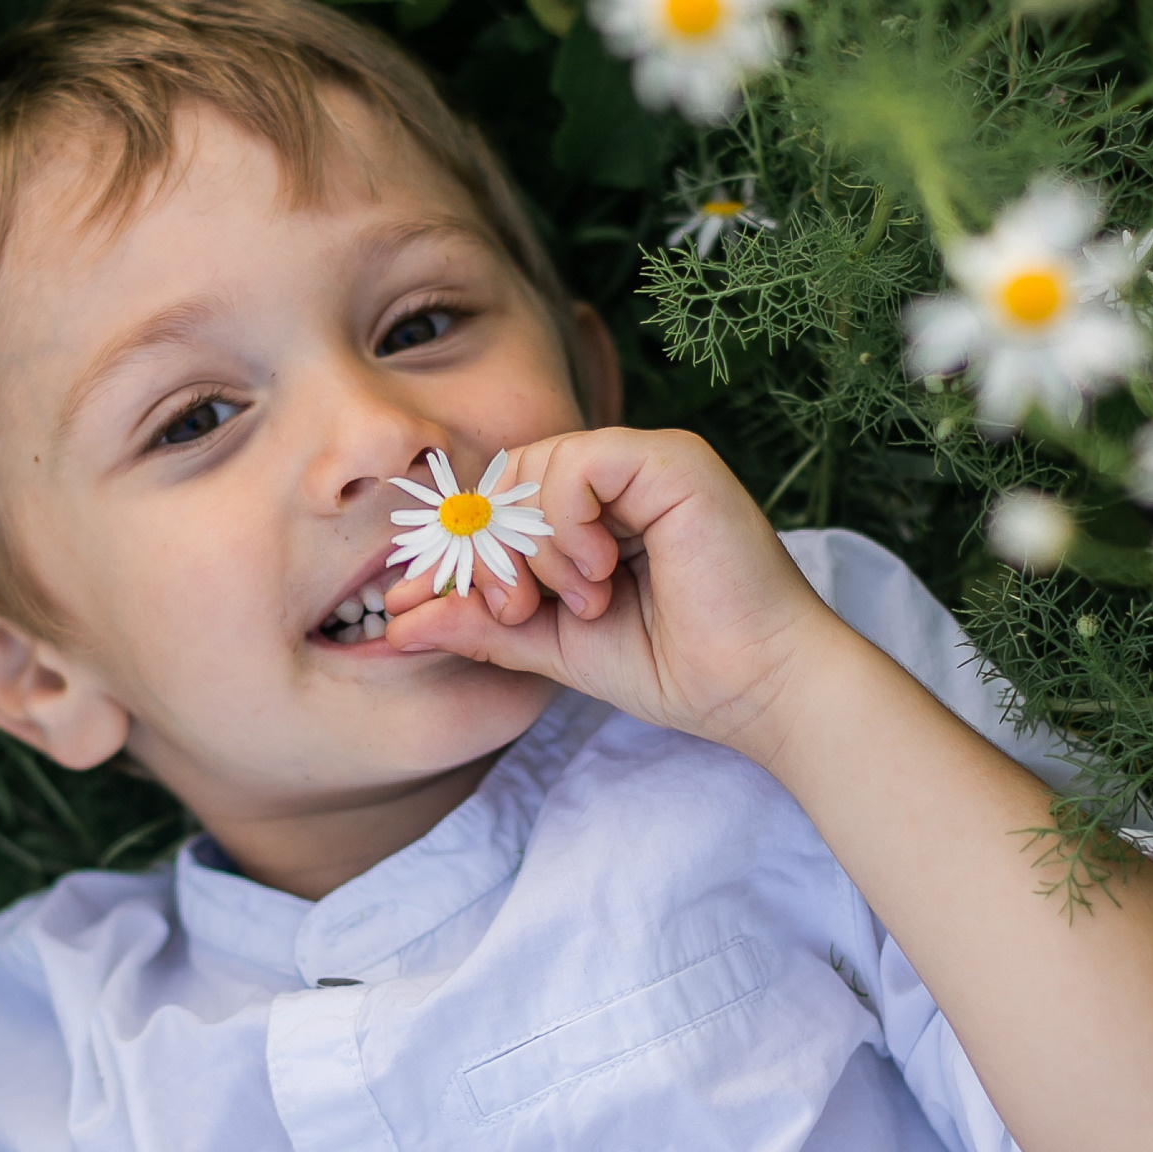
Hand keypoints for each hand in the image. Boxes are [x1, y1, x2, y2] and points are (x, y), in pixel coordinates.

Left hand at [383, 426, 845, 761]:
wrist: (756, 690)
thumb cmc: (676, 667)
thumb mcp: (553, 647)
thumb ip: (482, 626)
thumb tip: (397, 622)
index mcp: (593, 513)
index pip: (497, 502)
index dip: (459, 549)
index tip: (436, 603)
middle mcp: (618, 477)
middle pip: (506, 477)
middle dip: (491, 550)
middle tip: (519, 609)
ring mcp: (646, 462)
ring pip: (534, 467)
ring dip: (536, 547)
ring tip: (583, 601)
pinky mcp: (672, 461)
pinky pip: (579, 462)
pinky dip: (568, 521)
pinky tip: (600, 571)